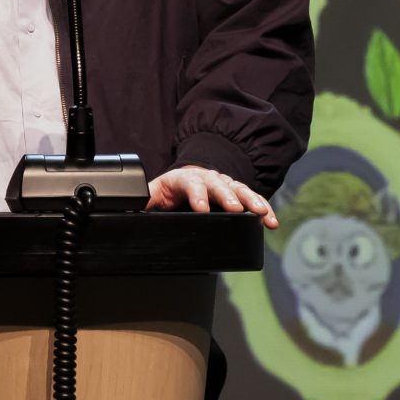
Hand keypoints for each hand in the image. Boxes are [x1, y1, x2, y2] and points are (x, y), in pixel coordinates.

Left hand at [148, 165, 278, 228]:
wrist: (185, 180)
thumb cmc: (169, 191)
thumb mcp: (153, 194)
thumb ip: (143, 201)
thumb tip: (129, 209)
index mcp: (183, 179)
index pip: (190, 183)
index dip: (197, 196)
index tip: (202, 209)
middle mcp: (207, 178)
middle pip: (219, 185)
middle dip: (228, 197)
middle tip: (236, 209)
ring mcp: (223, 184)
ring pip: (239, 190)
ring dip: (252, 202)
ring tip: (262, 214)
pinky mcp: (237, 194)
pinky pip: (252, 199)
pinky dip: (263, 208)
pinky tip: (271, 221)